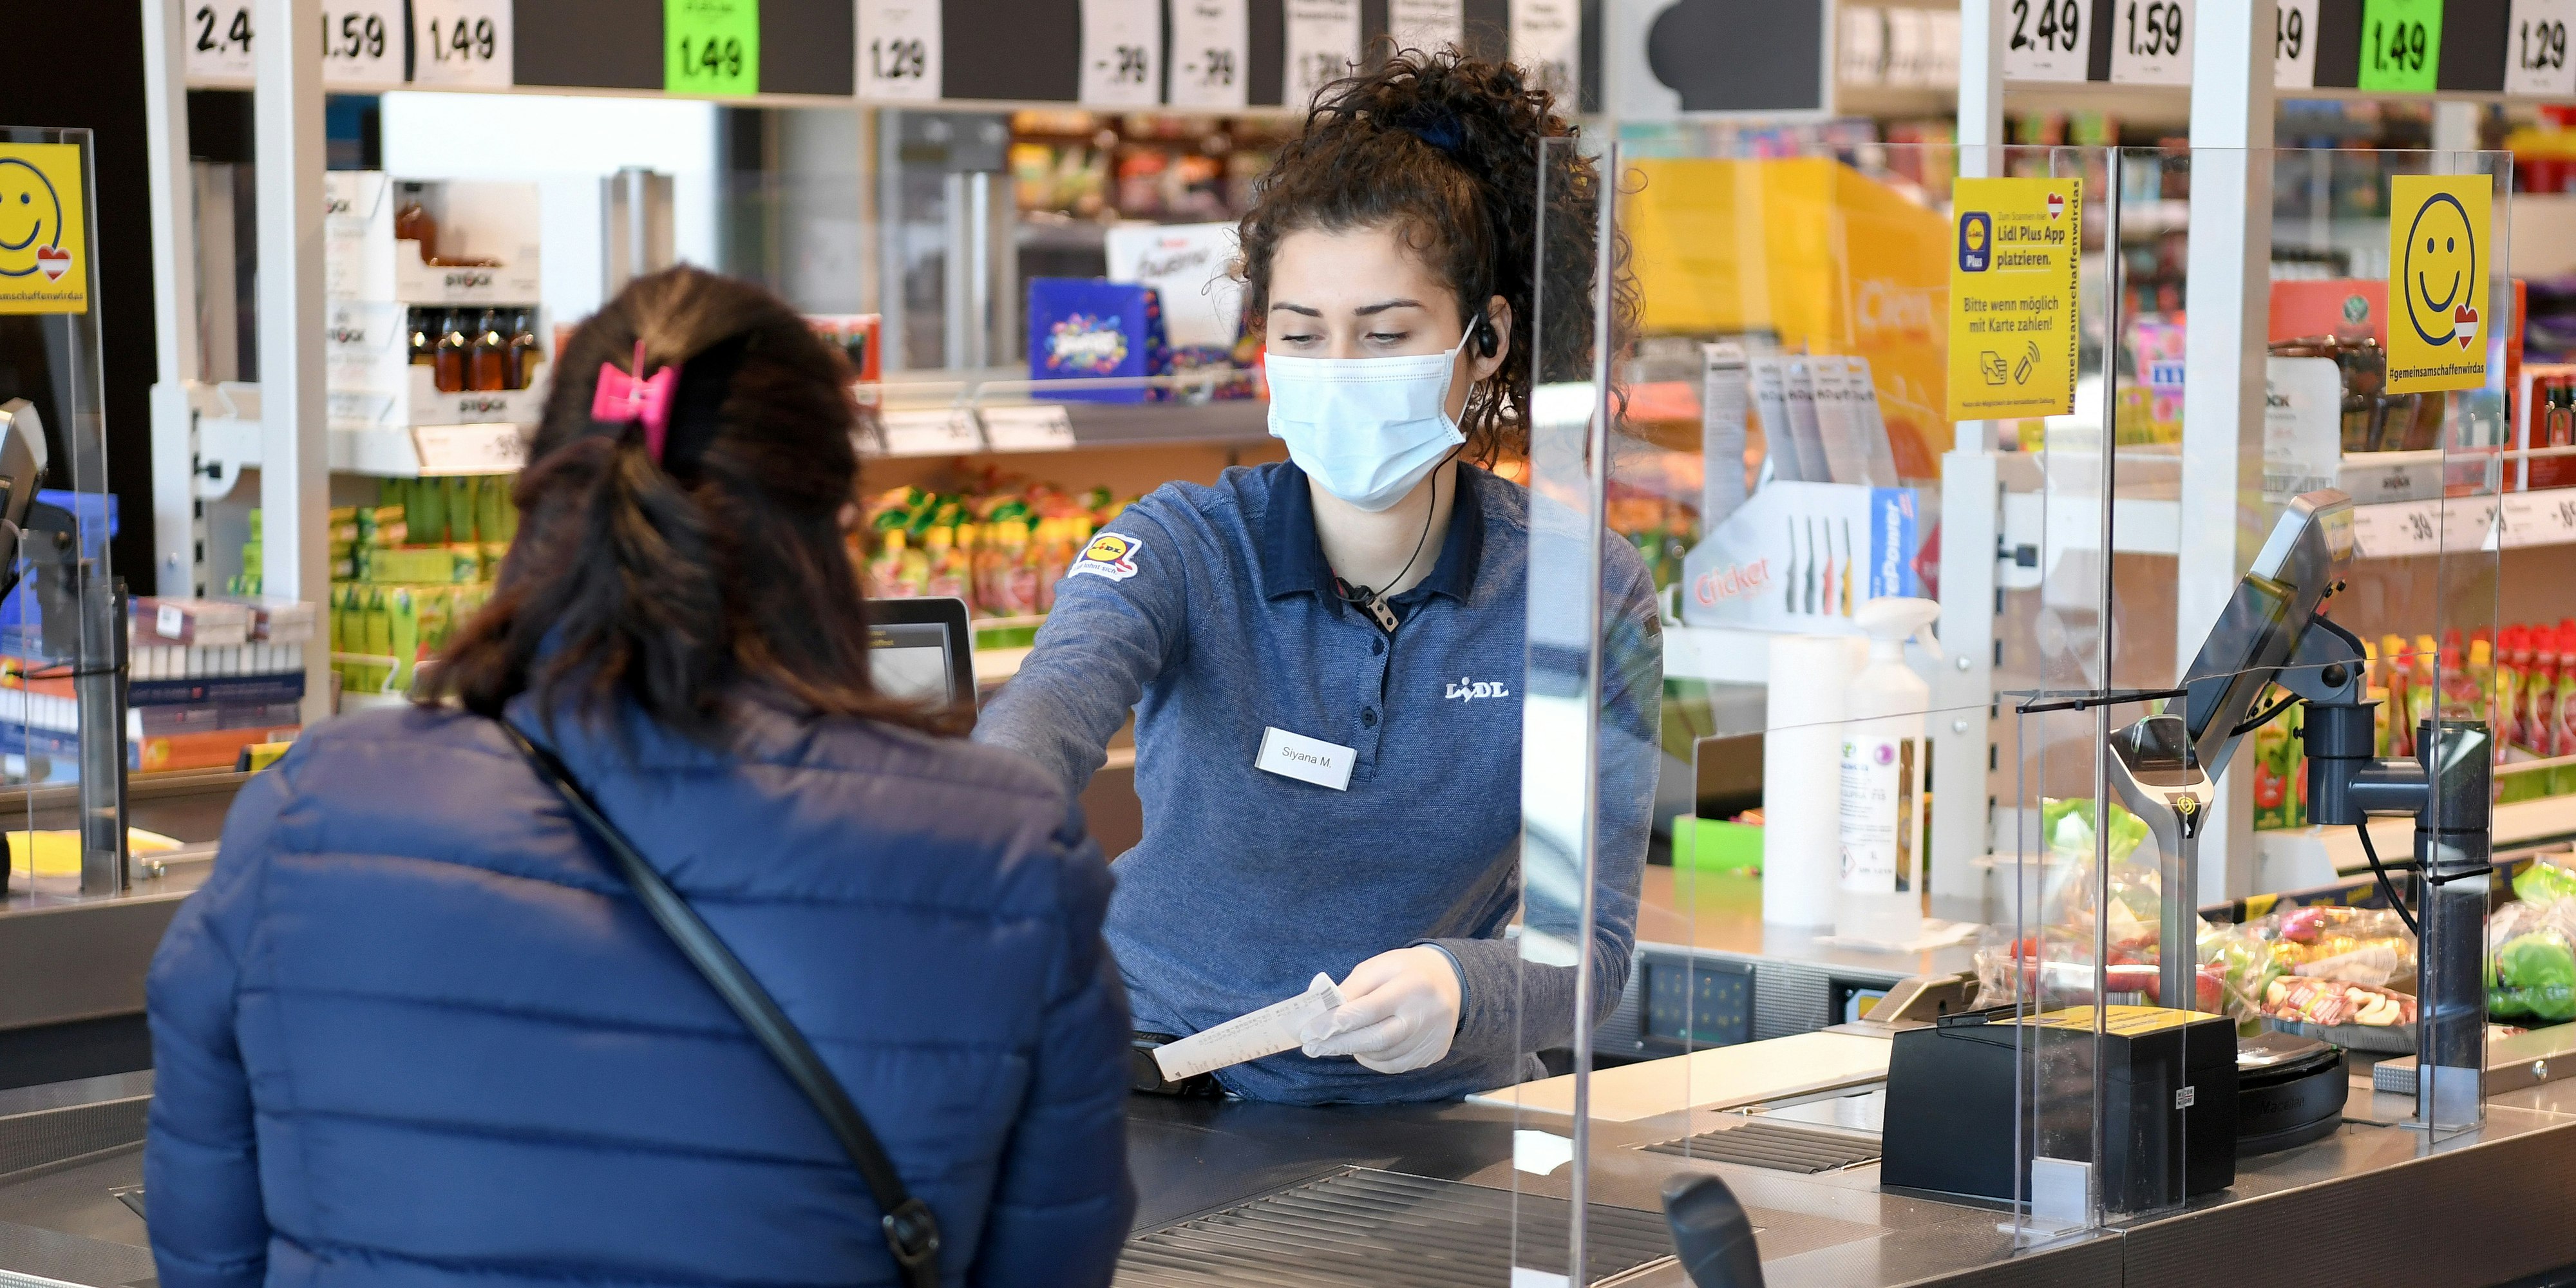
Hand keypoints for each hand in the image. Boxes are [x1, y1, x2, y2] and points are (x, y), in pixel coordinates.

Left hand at [1298, 946, 1462, 1073]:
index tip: (1310, 1031)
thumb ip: (1352, 989)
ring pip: (1384, 1055)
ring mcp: (1433, 1037)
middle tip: (1312, 1047)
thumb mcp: (1379, 967)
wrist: (1451, 981)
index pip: (1369, 1009)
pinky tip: (1363, 1049)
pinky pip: (1395, 1065)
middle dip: (1340, 1044)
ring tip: (1337, 1043)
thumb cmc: (1406, 971)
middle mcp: (1427, 1014)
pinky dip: (1373, 1059)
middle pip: (1377, 1038)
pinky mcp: (1434, 1053)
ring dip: (1355, 1051)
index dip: (1336, 1022)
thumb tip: (1323, 1014)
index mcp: (1412, 984)